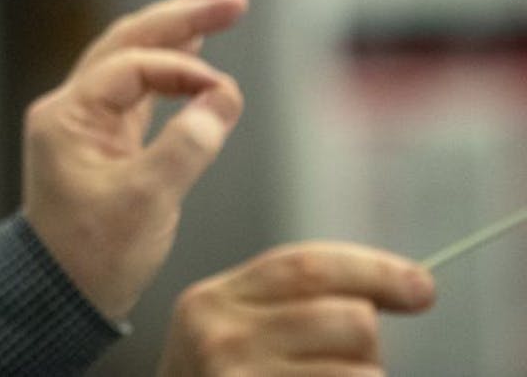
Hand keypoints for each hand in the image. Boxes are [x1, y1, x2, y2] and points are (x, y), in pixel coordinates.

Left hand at [21, 0, 247, 320]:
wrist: (59, 295)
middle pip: (129, 42)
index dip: (182, 70)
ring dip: (176, 29)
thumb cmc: (93, 256)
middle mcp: (71, 108)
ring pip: (133, 57)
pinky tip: (196, 47)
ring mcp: (86, 121)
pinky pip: (139, 87)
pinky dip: (170, 65)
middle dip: (180, 16)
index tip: (225, 92)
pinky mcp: (104, 139)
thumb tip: (223, 97)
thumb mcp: (145, 204)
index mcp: (68, 116)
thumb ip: (187, 147)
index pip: (131, 67)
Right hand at [158, 242, 435, 374]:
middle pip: (349, 319)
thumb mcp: (231, 331)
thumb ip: (286, 302)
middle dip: (367, 343)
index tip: (421, 286)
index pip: (307, 265)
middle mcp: (219, 337)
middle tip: (346, 361)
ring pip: (361, 373)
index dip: (374, 270)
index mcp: (212, 299)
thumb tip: (398, 289)